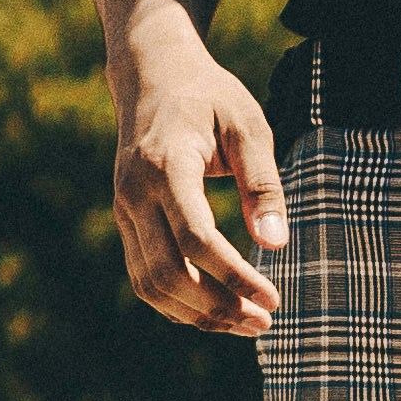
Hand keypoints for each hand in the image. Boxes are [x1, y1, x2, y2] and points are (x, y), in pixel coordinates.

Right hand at [113, 3, 287, 340]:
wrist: (152, 76)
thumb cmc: (211, 98)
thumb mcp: (249, 127)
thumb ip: (263, 184)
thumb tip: (276, 245)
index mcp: (168, 165)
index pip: (196, 237)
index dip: (235, 276)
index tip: (274, 299)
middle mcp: (135, 193)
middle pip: (169, 273)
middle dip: (218, 307)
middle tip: (264, 321)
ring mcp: (123, 209)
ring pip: (151, 285)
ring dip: (197, 315)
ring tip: (245, 324)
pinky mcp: (124, 221)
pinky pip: (144, 277)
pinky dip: (178, 304)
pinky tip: (215, 311)